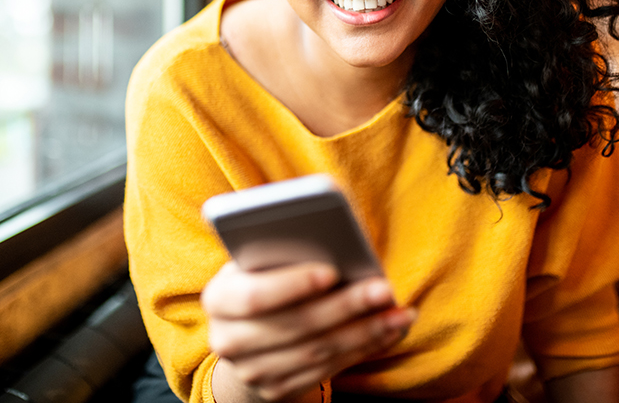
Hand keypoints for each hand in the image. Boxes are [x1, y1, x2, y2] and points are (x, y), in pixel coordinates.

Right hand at [202, 261, 415, 402]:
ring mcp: (253, 371)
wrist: (245, 333)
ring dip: (366, 331)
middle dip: (345, 307)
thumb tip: (334, 232)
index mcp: (218, 298)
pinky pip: (328, 370)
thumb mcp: (260, 260)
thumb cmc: (263, 277)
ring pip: (318, 351)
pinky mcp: (277, 391)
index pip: (254, 296)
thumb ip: (282, 248)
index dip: (293, 285)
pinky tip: (390, 329)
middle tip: (384, 288)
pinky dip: (364, 349)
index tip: (332, 270)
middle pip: (295, 326)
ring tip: (400, 312)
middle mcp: (228, 340)